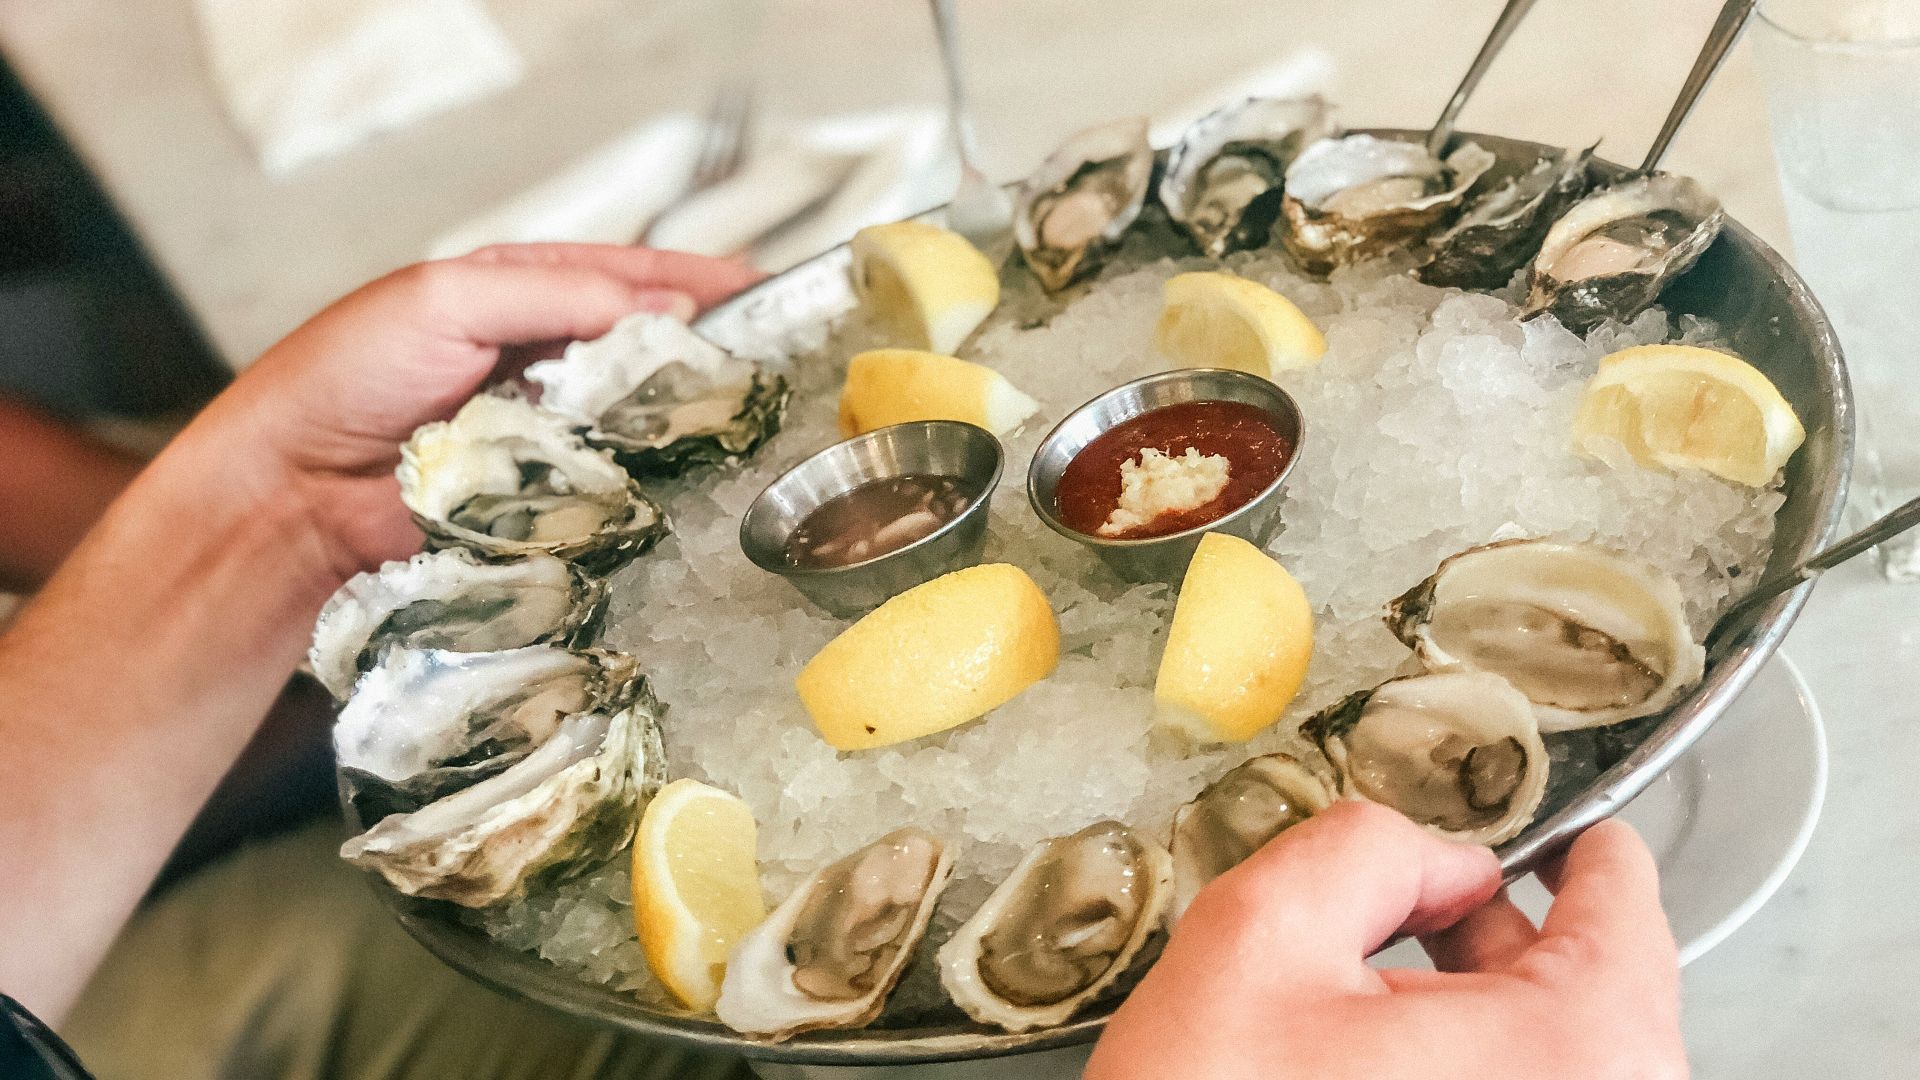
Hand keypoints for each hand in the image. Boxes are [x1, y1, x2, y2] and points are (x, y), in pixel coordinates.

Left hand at [188, 243, 761, 578]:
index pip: (631, 276)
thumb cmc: (347, 376)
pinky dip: (657, 481)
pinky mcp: (549, 500)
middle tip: (783, 363)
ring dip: (693, 421)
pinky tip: (702, 480)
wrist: (293, 493)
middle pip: (651, 350)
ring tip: (761, 421)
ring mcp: (551, 433)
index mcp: (522, 292)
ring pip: (644, 421)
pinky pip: (619, 486)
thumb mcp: (448, 299)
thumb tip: (668, 313)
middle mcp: (544, 360)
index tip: (770, 291)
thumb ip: (559, 295)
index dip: (702, 283)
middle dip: (713, 353)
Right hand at [1087, 802, 1685, 1079]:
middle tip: (1429, 908)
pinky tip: (1379, 1069)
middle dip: (1504, 939)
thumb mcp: (1263, 934)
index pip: (1625, 913)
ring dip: (1479, 1017)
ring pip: (1550, 1061)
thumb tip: (1437, 858)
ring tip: (1380, 1001)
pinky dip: (1466, 1075)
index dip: (1581, 854)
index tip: (1563, 838)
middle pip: (1591, 995)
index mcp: (1572, 1051)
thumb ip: (1369, 850)